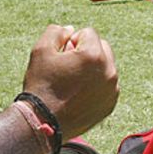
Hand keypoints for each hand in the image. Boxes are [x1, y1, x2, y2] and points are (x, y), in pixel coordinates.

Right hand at [21, 24, 117, 139]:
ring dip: (92, 68)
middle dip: (86, 51)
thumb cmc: (41, 86)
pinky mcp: (110, 104)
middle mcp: (109, 72)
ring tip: (72, 82)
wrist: (43, 123)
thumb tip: (70, 30)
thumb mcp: (41, 51)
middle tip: (68, 67)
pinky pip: (106, 85)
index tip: (62, 56)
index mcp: (94, 55)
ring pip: (105, 66)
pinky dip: (96, 85)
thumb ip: (56, 32)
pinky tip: (78, 94)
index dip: (71, 41)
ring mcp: (112, 90)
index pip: (88, 33)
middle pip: (102, 47)